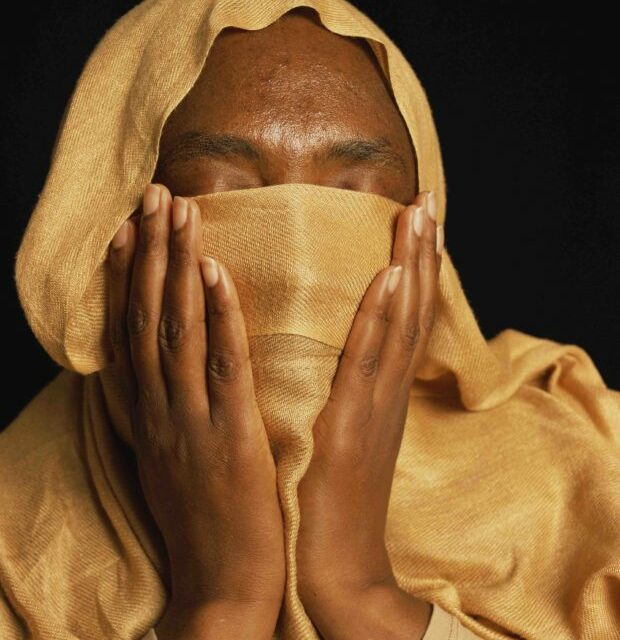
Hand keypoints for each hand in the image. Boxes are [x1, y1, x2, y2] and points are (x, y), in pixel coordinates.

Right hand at [106, 183, 284, 633]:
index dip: (127, 276)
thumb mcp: (174, 459)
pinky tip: (214, 273)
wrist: (223, 585)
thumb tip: (167, 372)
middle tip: (155, 195)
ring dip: (177, 267)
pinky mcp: (229, 436)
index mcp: (149, 415)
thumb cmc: (203, 518)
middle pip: (147, 316)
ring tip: (181, 211)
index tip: (130, 228)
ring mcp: (190, 421)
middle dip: (150, 252)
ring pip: (176, 330)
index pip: (129, 332)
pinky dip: (216, 317)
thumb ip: (168, 413)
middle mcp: (159, 410)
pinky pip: (220, 367)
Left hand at [296, 191, 441, 631]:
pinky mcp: (355, 427)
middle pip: (412, 309)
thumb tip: (334, 352)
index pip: (404, 316)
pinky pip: (368, 363)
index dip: (414, 267)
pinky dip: (383, 319)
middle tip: (427, 199)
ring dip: (411, 267)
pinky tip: (390, 278)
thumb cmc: (330, 498)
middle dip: (421, 252)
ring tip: (417, 216)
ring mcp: (376, 406)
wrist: (334, 564)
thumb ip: (344, 391)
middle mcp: (388, 391)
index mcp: (381, 392)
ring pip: (400, 324)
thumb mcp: (343, 432)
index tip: (416, 220)